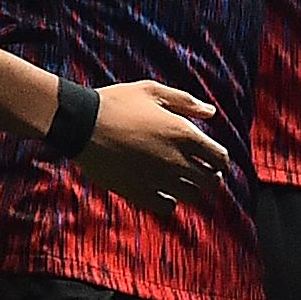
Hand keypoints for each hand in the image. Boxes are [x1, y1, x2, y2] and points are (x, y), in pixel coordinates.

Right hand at [74, 78, 230, 204]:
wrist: (80, 124)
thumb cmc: (116, 103)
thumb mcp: (152, 92)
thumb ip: (185, 102)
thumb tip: (211, 113)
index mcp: (183, 133)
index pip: (219, 158)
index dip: (219, 160)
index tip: (211, 158)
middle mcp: (175, 160)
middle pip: (210, 182)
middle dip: (210, 177)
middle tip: (201, 172)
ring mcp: (158, 179)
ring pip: (191, 196)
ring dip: (190, 189)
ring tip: (181, 181)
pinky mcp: (138, 193)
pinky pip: (167, 207)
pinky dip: (169, 202)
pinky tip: (162, 192)